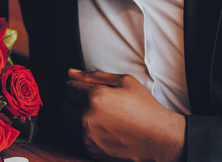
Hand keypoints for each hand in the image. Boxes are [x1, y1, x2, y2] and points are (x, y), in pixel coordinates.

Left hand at [63, 69, 184, 161]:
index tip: (82, 87)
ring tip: (97, 114)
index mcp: (94, 97)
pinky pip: (74, 135)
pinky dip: (81, 130)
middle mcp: (86, 117)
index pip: (67, 87)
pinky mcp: (89, 149)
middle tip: (93, 101)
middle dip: (74, 99)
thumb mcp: (124, 81)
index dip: (73, 85)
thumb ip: (94, 75)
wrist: (157, 138)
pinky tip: (99, 126)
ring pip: (67, 120)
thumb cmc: (144, 108)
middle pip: (64, 103)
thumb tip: (71, 72)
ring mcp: (87, 136)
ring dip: (76, 115)